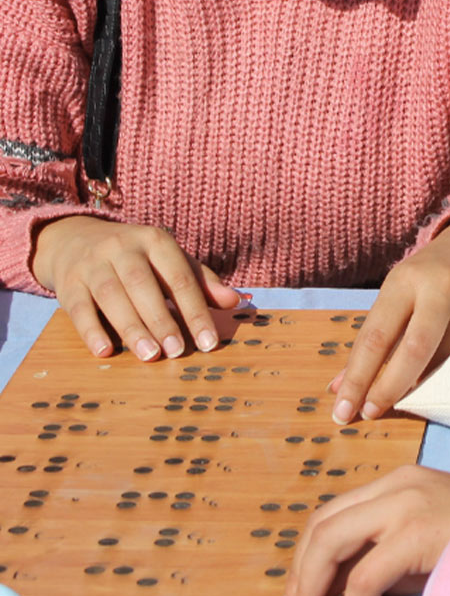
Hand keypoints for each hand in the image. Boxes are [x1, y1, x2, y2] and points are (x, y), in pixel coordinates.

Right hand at [31, 215, 242, 360]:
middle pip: (143, 285)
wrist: (77, 240)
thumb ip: (202, 282)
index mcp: (155, 241)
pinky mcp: (68, 283)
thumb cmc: (138, 259)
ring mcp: (92, 264)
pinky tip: (105, 351)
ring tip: (150, 355)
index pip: (180, 277)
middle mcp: (122, 247)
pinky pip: (78, 308)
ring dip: (131, 328)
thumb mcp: (171, 261)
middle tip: (177, 351)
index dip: (196, 311)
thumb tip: (235, 301)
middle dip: (162, 320)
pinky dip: (91, 331)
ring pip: (111, 296)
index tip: (209, 342)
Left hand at [275, 465, 449, 595]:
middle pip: (322, 525)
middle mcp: (396, 485)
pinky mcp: (416, 532)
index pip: (333, 514)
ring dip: (310, 587)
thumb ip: (383, 555)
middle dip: (298, 573)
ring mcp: (406, 505)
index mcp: (398, 482)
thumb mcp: (425, 542)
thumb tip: (334, 591)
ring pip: (331, 542)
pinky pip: (364, 575)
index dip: (305, 556)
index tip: (296, 593)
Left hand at [329, 216, 449, 423]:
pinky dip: (447, 378)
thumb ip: (374, 336)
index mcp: (406, 281)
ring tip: (404, 402)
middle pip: (413, 350)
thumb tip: (340, 386)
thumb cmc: (432, 273)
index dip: (357, 377)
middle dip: (387, 388)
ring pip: (444, 362)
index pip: (376, 336)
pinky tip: (437, 388)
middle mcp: (440, 290)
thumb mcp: (398, 291)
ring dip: (420, 388)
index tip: (343, 409)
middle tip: (369, 414)